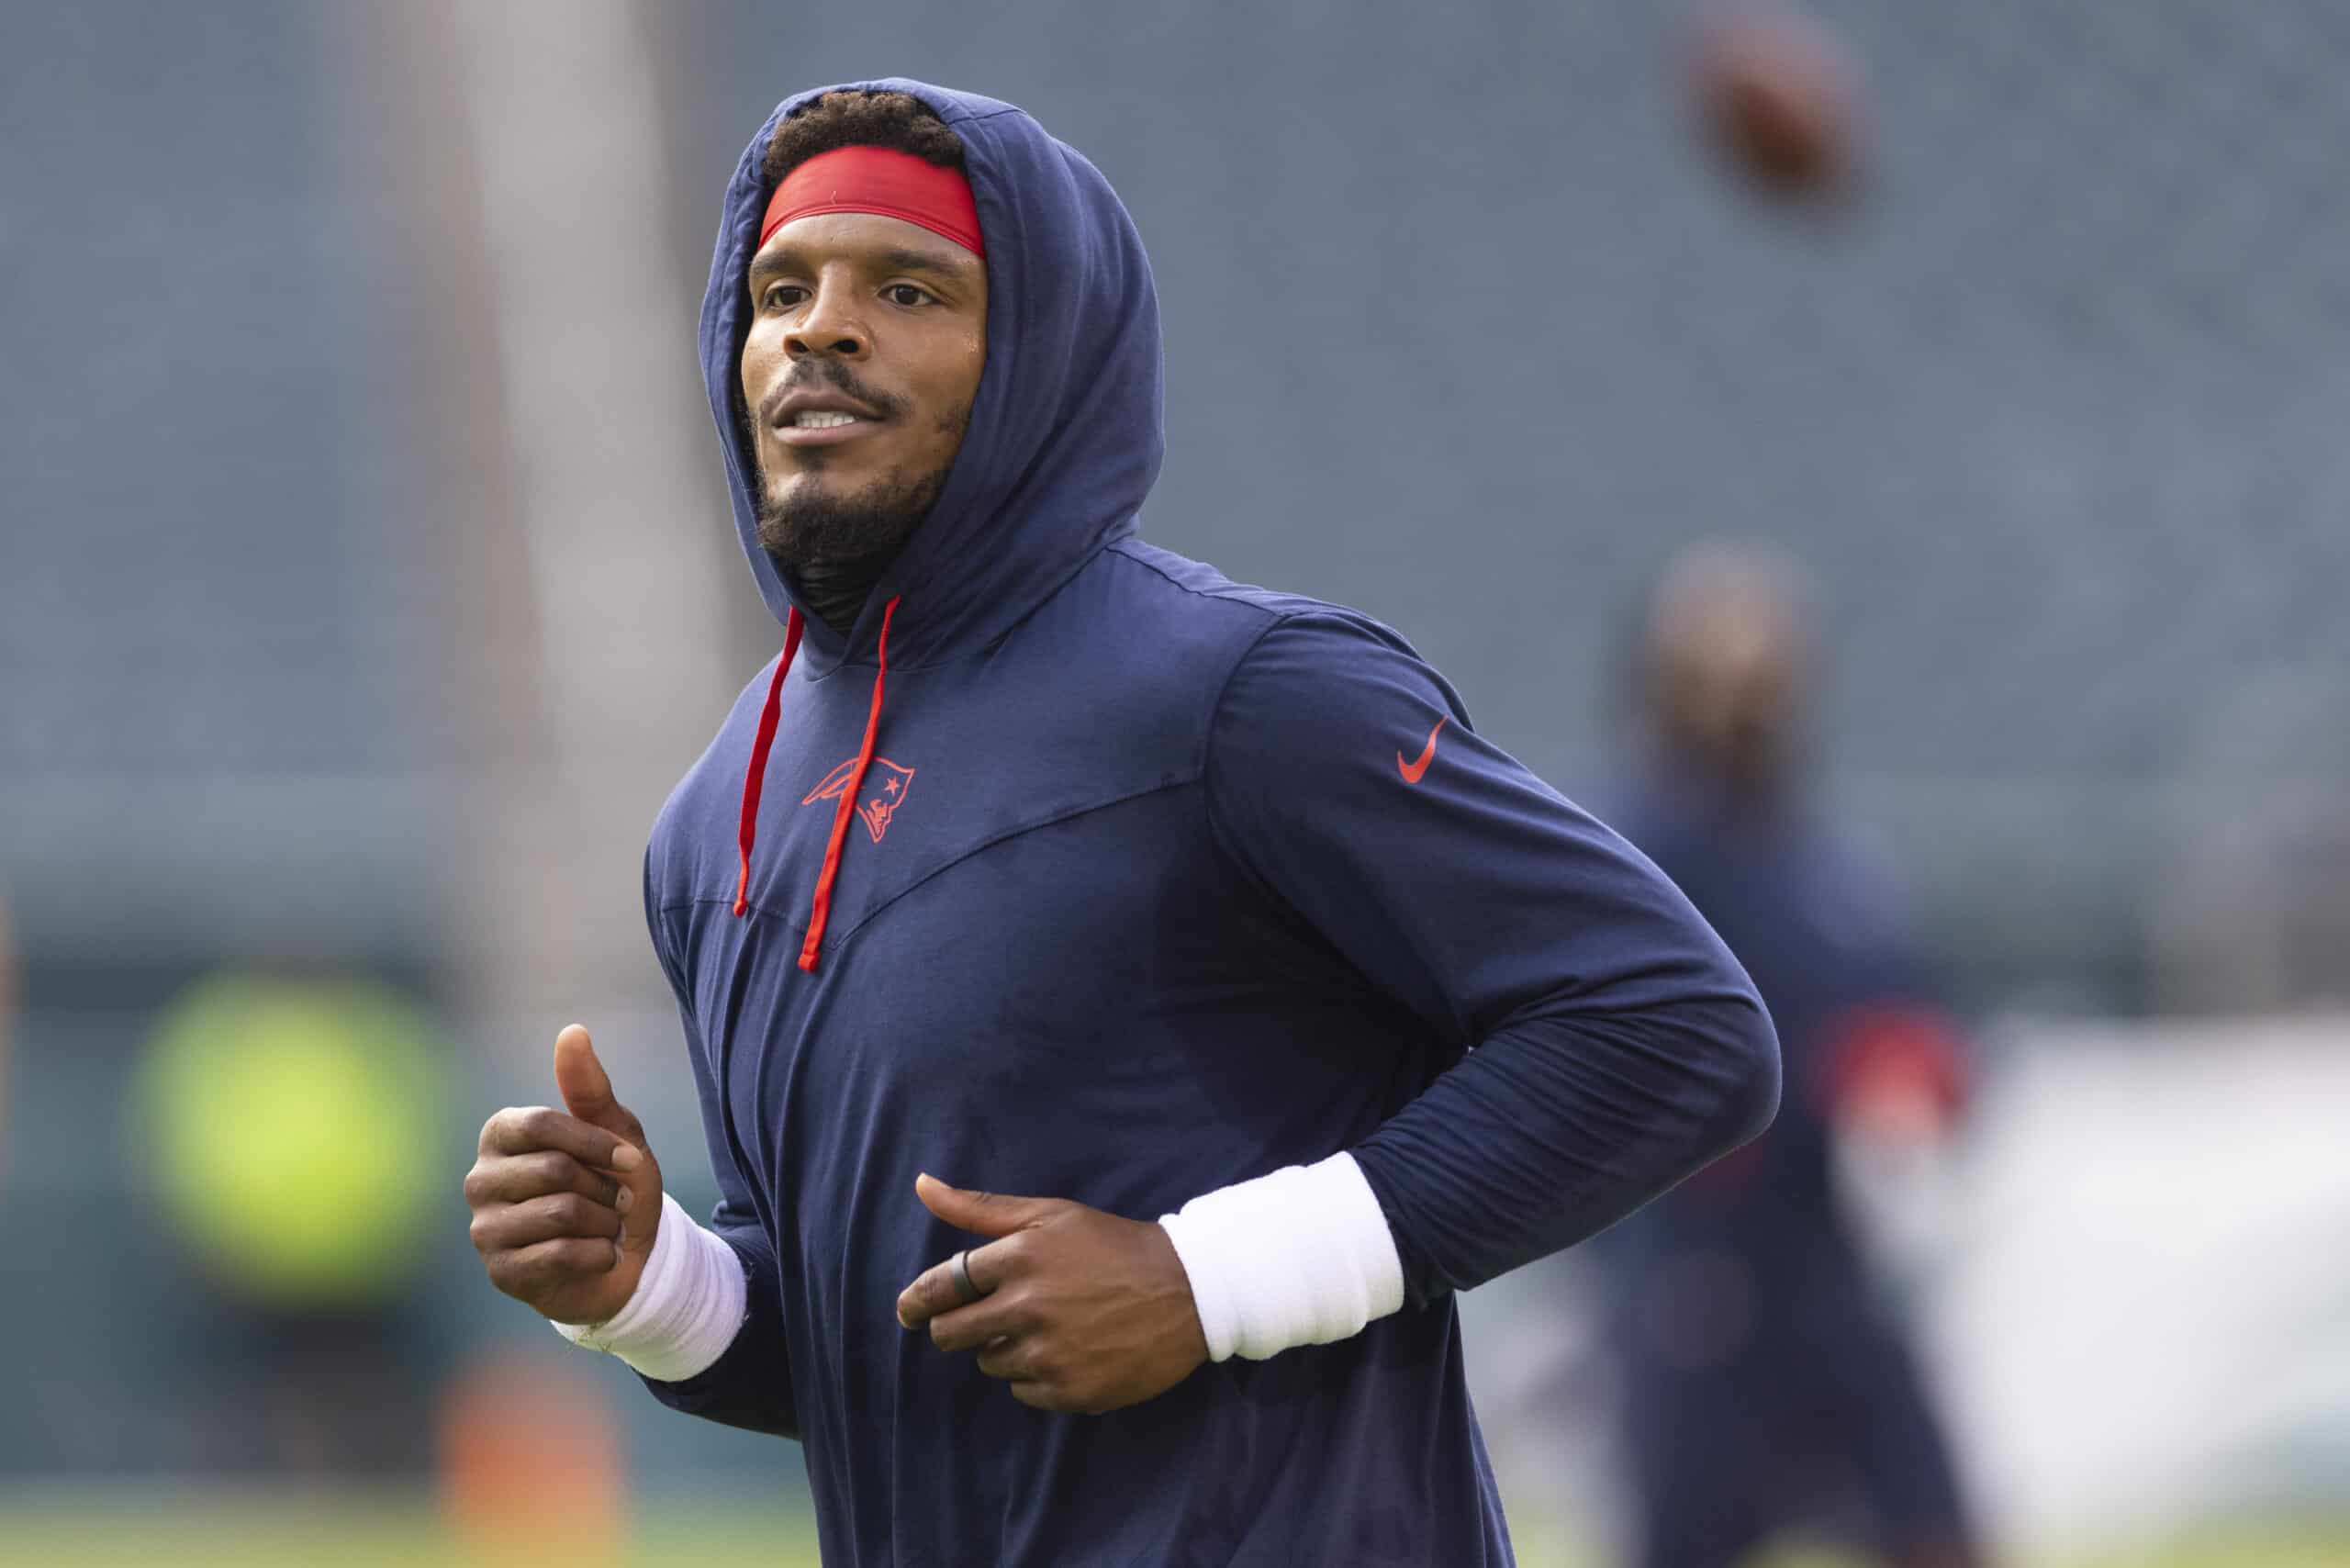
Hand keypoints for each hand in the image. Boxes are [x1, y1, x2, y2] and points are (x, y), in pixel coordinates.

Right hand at [465, 1024, 663, 1325]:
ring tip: (606, 1227)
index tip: (630, 1160)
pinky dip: (600, 1254)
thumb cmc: (615, 1186)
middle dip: (605, 1187)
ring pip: (561, 1213)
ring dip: (605, 1222)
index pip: (542, 1125)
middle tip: (617, 1201)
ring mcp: (485, 1229)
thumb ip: (590, 1088)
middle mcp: (481, 1179)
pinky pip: (561, 1254)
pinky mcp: (500, 1272)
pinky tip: (600, 1255)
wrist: (631, 1260)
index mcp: (501, 1135)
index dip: (596, 1143)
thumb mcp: (614, 1133)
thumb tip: (572, 1032)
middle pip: (555, 1169)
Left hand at [896, 1174, 1208, 1414]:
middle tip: (986, 1317)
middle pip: (951, 1335)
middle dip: (957, 1327)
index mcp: (1019, 1257)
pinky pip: (1022, 1392)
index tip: (910, 1310)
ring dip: (1003, 1348)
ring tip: (1047, 1326)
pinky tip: (1067, 1350)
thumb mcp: (1050, 1214)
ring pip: (988, 1363)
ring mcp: (1049, 1353)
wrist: (1189, 1291)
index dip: (917, 1301)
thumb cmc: (1112, 1245)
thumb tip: (921, 1185)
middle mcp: (1027, 1307)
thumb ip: (981, 1206)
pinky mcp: (1070, 1391)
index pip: (940, 1287)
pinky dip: (1035, 1375)